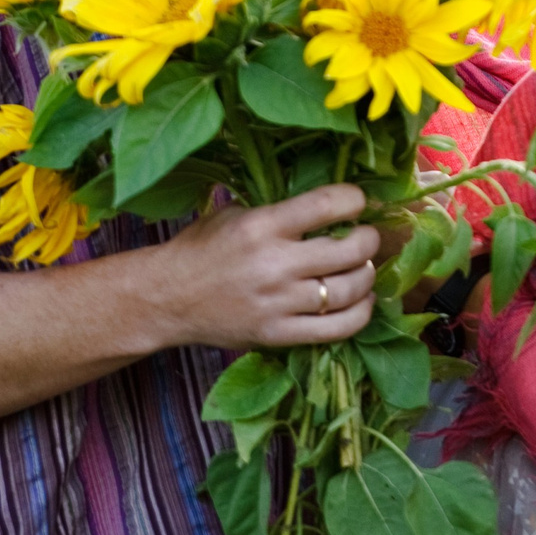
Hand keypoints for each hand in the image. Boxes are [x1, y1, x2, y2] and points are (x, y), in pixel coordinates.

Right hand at [150, 184, 381, 350]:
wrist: (166, 298)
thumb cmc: (201, 249)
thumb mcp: (235, 215)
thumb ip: (279, 212)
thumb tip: (328, 208)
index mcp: (262, 226)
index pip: (328, 204)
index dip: (355, 199)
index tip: (358, 202)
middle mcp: (274, 264)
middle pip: (349, 250)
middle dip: (369, 240)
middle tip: (366, 237)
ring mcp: (278, 303)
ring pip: (349, 290)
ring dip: (367, 276)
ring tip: (363, 268)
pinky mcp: (278, 334)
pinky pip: (337, 328)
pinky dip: (360, 313)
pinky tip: (362, 301)